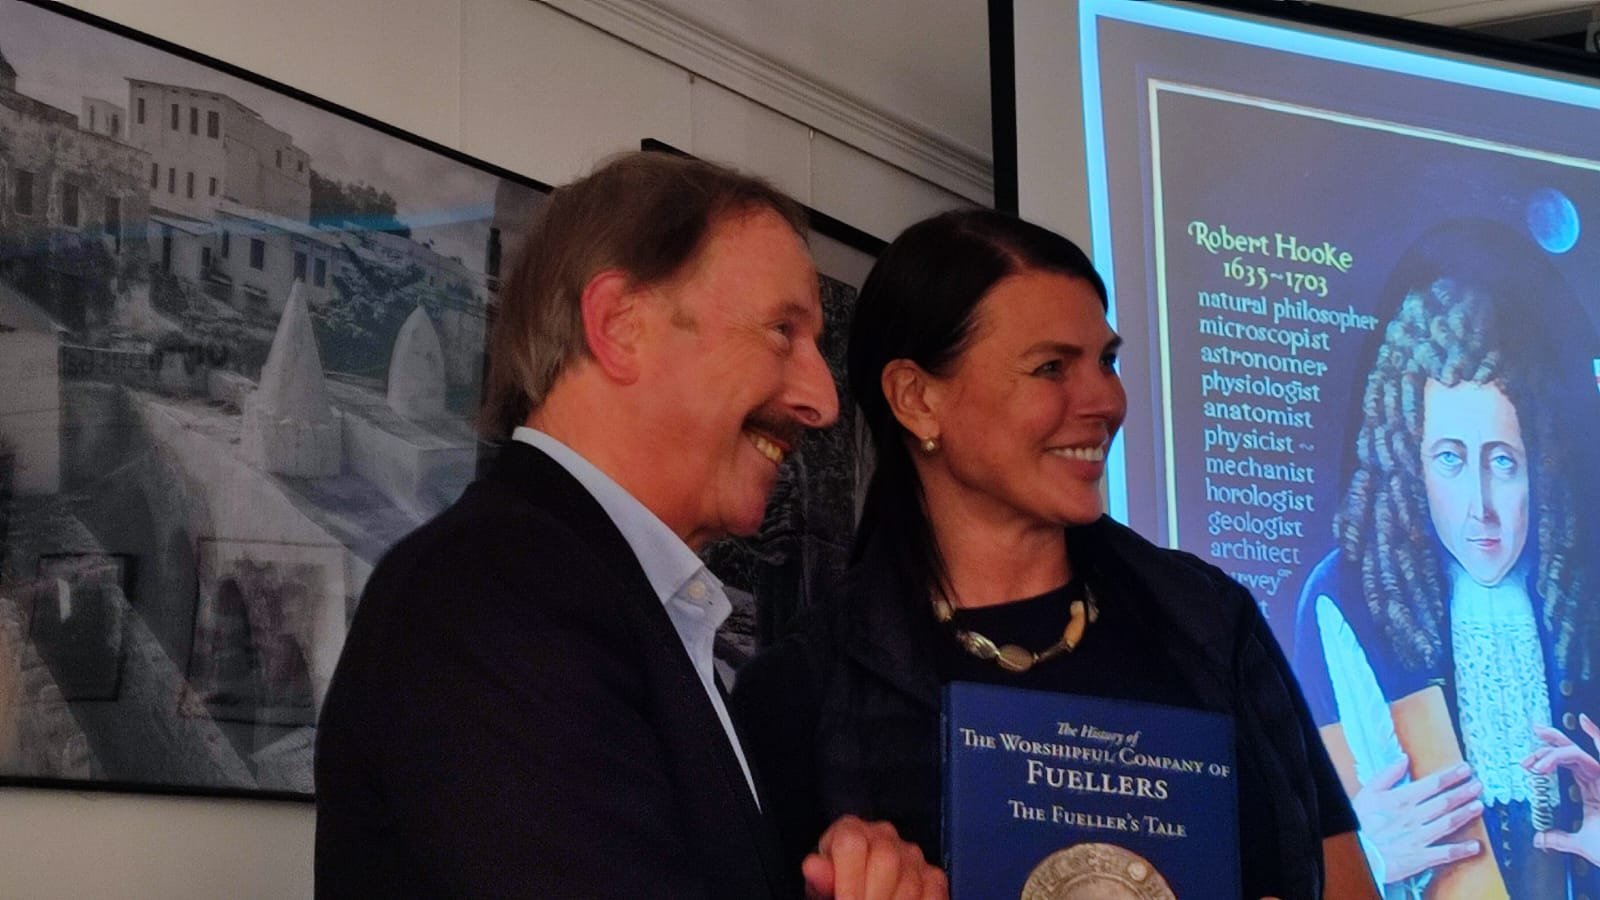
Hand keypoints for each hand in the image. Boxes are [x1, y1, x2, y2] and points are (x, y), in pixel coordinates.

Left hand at [802, 814, 947, 899]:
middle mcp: (884, 834)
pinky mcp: (933, 875)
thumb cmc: (837, 889)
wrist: (857, 892)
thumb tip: (813, 866)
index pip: (851, 843)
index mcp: (850, 830)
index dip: (847, 880)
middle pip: (885, 860)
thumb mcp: (822, 888)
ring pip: (910, 881)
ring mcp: (912, 855)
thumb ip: (820, 880)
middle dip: (872, 896)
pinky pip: (933, 893)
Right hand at [1351, 756, 1484, 882]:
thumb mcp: (1367, 793)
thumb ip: (1387, 775)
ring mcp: (1419, 837)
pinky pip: (1444, 853)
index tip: (1465, 769)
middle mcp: (1414, 817)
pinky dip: (1461, 850)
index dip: (1451, 776)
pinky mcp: (1420, 857)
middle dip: (1463, 792)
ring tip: (1479, 806)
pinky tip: (1475, 846)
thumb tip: (1404, 759)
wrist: (1355, 852)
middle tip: (1478, 785)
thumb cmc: (1359, 822)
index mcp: (1401, 800)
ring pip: (1448, 823)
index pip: (1432, 784)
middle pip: (1444, 802)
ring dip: (1465, 814)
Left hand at [1525, 713, 1599, 865]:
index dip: (1548, 755)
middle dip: (1551, 740)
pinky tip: (1585, 722)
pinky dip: (1597, 737)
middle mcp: (1599, 780)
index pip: (1568, 763)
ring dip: (1554, 755)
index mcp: (1593, 790)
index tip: (1528, 761)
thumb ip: (1560, 839)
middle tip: (1535, 731)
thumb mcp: (1581, 843)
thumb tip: (1541, 839)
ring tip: (1536, 765)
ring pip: (1577, 754)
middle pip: (1571, 751)